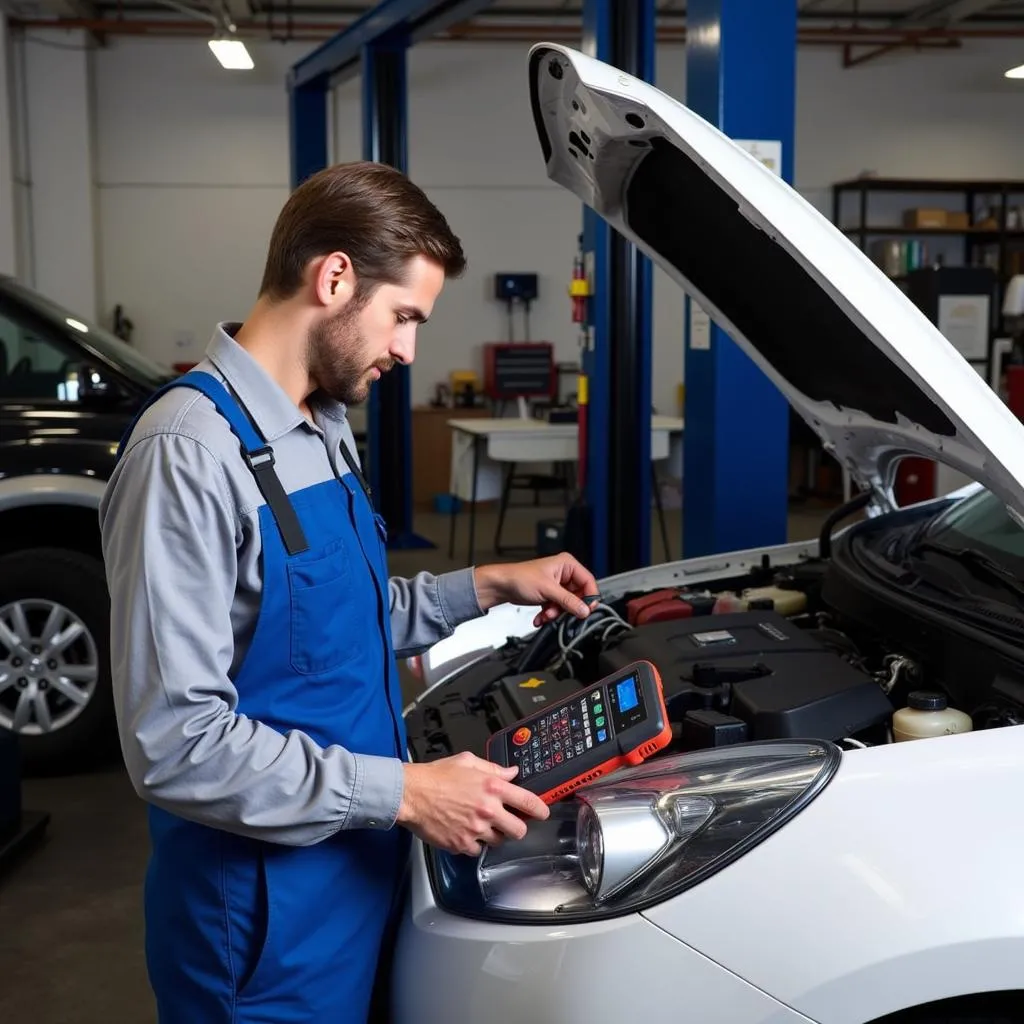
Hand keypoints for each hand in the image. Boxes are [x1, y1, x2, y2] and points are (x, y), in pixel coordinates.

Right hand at [396, 751, 549, 856]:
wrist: (411, 794)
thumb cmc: (436, 776)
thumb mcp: (467, 761)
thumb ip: (493, 768)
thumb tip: (511, 772)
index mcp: (492, 787)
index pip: (527, 801)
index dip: (540, 809)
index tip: (543, 812)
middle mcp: (487, 810)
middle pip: (519, 830)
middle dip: (516, 828)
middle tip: (509, 823)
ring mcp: (475, 829)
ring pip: (498, 842)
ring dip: (494, 835)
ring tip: (480, 824)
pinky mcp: (462, 844)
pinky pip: (477, 850)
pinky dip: (474, 844)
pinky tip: (465, 832)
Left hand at [474, 553, 599, 627]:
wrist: (501, 586)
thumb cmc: (519, 578)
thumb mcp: (548, 590)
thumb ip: (568, 601)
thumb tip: (585, 610)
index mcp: (567, 564)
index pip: (588, 582)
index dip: (589, 597)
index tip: (586, 610)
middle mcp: (564, 573)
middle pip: (579, 596)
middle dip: (567, 608)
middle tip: (560, 612)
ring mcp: (558, 585)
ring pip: (568, 604)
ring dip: (557, 612)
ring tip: (546, 613)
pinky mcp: (551, 595)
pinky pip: (558, 608)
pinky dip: (551, 614)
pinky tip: (541, 616)